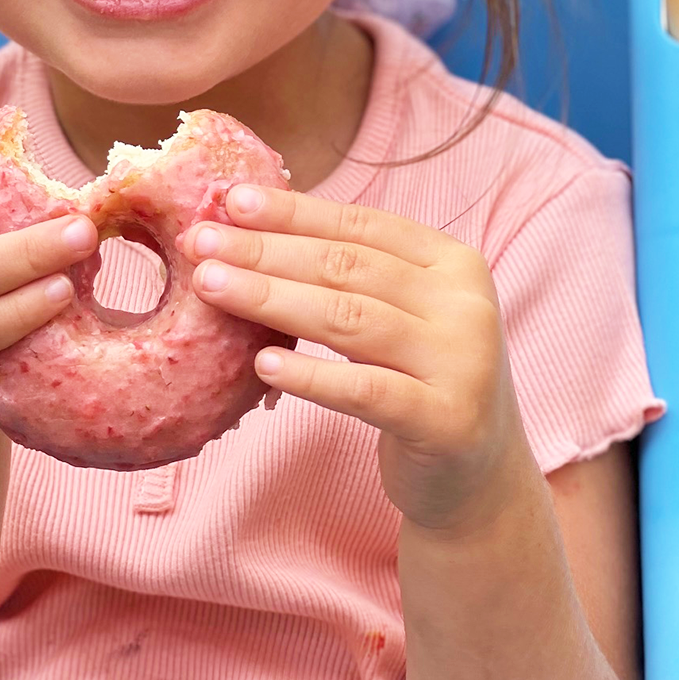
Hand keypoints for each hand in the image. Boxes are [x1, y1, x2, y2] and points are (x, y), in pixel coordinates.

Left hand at [176, 184, 533, 533]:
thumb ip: (350, 277)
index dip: (294, 212)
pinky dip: (311, 376)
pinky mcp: (447, 421)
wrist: (479, 479)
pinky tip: (262, 364)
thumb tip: (252, 230)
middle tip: (199, 242)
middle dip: (267, 251)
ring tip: (211, 286)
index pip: (362, 225)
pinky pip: (365, 391)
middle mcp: (465, 306)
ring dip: (272, 299)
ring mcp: (462, 363)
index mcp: (453, 264)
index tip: (231, 200)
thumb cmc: (420, 385)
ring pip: (351, 319)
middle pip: (349, 267)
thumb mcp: (400, 318)